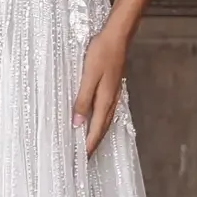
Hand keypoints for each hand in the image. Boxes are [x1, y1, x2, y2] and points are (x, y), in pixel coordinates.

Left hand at [72, 25, 128, 158]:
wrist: (118, 36)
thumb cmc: (102, 53)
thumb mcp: (89, 76)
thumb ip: (83, 99)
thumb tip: (78, 123)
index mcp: (106, 101)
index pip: (96, 130)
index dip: (88, 146)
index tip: (81, 160)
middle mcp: (111, 101)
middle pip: (102, 129)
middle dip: (93, 145)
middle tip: (84, 158)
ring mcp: (113, 95)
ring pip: (104, 121)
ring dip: (96, 134)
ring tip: (87, 145)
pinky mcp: (112, 88)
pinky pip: (105, 112)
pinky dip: (99, 122)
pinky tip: (95, 121)